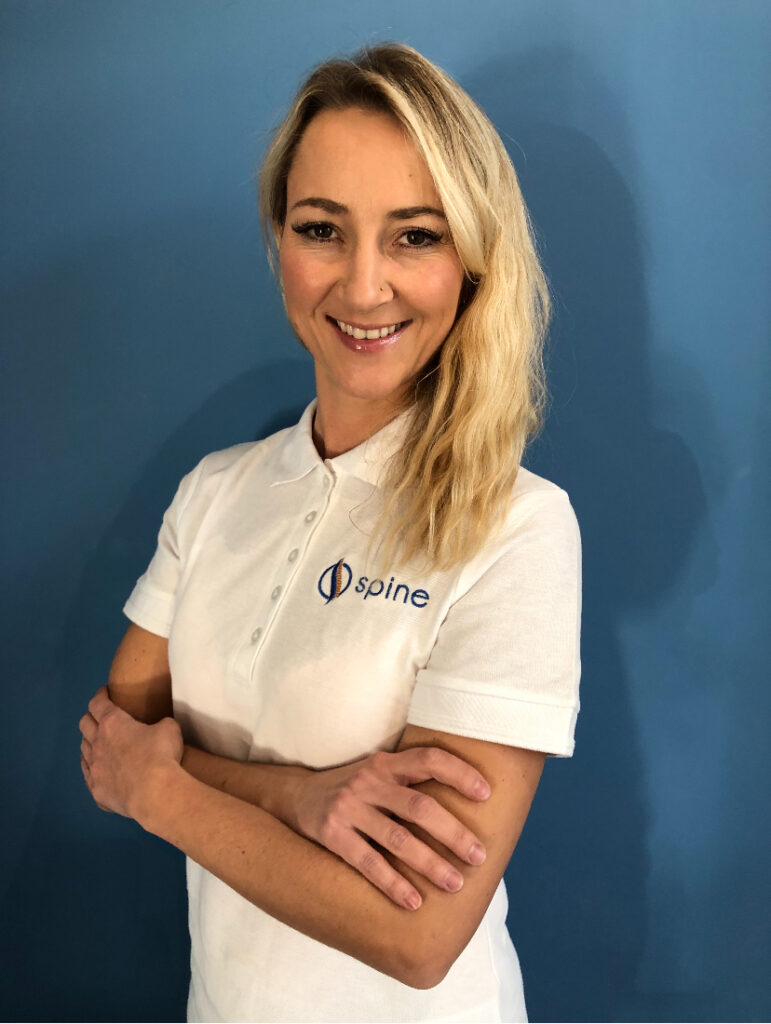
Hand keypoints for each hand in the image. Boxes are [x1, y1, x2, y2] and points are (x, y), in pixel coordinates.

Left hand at [79, 686, 182, 821]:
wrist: (153, 793)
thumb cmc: (161, 754)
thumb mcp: (169, 728)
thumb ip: (159, 724)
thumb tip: (159, 728)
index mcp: (113, 723)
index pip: (98, 703)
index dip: (100, 695)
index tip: (105, 692)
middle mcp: (98, 743)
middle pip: (84, 724)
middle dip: (91, 717)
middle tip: (101, 717)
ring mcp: (94, 768)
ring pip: (83, 749)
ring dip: (89, 743)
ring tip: (99, 743)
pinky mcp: (96, 790)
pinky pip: (87, 774)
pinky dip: (92, 767)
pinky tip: (99, 769)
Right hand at [287, 748, 489, 910]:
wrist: (295, 796)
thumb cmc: (352, 789)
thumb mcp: (377, 772)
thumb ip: (409, 780)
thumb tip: (464, 803)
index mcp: (386, 763)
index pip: (429, 759)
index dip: (459, 773)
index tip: (486, 794)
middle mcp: (369, 782)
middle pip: (419, 806)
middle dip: (453, 832)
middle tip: (480, 856)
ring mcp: (349, 808)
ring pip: (398, 839)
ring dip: (430, 863)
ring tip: (455, 883)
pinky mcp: (332, 835)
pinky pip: (368, 862)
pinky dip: (392, 884)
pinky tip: (413, 901)